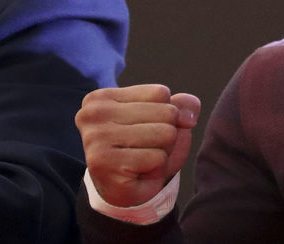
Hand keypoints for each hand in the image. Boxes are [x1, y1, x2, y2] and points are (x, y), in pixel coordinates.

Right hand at [75, 85, 200, 206]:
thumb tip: (189, 117)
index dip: (165, 115)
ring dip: (164, 153)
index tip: (144, 130)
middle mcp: (94, 114)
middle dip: (167, 135)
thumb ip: (184, 106)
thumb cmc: (145, 148)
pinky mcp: (104, 164)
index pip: (161, 93)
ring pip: (166, 134)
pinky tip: (139, 173)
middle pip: (167, 113)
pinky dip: (158, 169)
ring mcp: (96, 138)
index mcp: (102, 97)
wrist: (123, 190)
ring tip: (143, 161)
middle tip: (145, 149)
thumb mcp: (167, 120)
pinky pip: (158, 158)